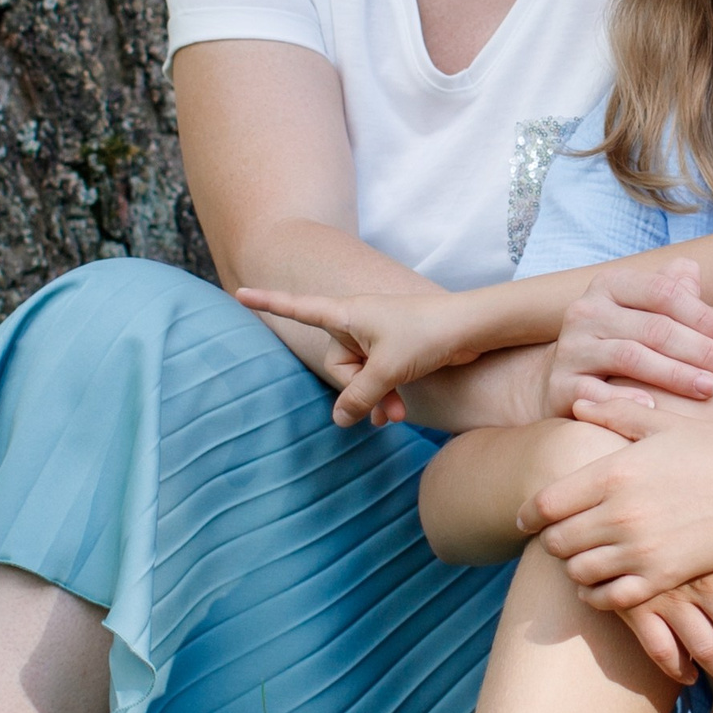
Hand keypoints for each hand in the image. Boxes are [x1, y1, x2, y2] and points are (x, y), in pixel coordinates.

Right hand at [232, 287, 483, 426]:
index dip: (269, 303)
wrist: (471, 329)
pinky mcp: (394, 351)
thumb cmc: (427, 335)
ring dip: (373, 398)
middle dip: (356, 390)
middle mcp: (357, 323)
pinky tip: (397, 413)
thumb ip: (358, 395)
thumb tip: (340, 419)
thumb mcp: (386, 369)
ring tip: (394, 416)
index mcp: (347, 314)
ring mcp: (376, 337)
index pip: (298, 308)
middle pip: (336, 365)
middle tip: (382, 403)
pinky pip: (376, 379)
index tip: (240, 292)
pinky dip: (384, 396)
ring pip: (358, 378)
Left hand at [518, 400, 712, 609]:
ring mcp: (642, 549)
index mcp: (614, 471)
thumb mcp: (665, 425)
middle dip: (553, 541)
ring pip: (579, 573)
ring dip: (575, 568)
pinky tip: (605, 583)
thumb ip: (617, 414)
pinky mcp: (665, 577)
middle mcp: (620, 513)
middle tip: (562, 537)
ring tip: (585, 558)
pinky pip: (611, 598)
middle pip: (556, 542)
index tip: (528, 518)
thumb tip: (579, 404)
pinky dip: (599, 594)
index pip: (545, 504)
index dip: (529, 514)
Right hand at [545, 259, 712, 415]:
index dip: (702, 315)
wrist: (560, 378)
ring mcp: (571, 348)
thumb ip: (668, 290)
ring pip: (631, 357)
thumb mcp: (640, 310)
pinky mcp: (560, 385)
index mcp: (610, 285)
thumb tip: (693, 269)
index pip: (663, 292)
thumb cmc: (617, 340)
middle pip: (654, 328)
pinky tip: (655, 408)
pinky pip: (597, 392)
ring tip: (712, 389)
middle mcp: (586, 311)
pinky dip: (626, 398)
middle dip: (702, 351)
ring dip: (677, 375)